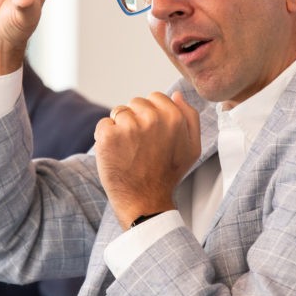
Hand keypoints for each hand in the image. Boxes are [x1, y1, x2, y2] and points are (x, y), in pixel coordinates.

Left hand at [94, 91, 200, 229]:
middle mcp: (152, 118)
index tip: (152, 135)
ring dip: (120, 128)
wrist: (145, 201)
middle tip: (141, 146)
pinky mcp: (108, 136)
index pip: (155, 97)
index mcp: (173, 117)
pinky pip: (103, 124)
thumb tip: (176, 94)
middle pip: (135, 103)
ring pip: (118, 112)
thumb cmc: (168, 174)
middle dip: (136, 119)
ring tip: (128, 151)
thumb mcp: (192, 147)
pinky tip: (115, 154)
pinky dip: (105, 137)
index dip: (151, 115)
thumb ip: (189, 117)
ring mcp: (129, 126)